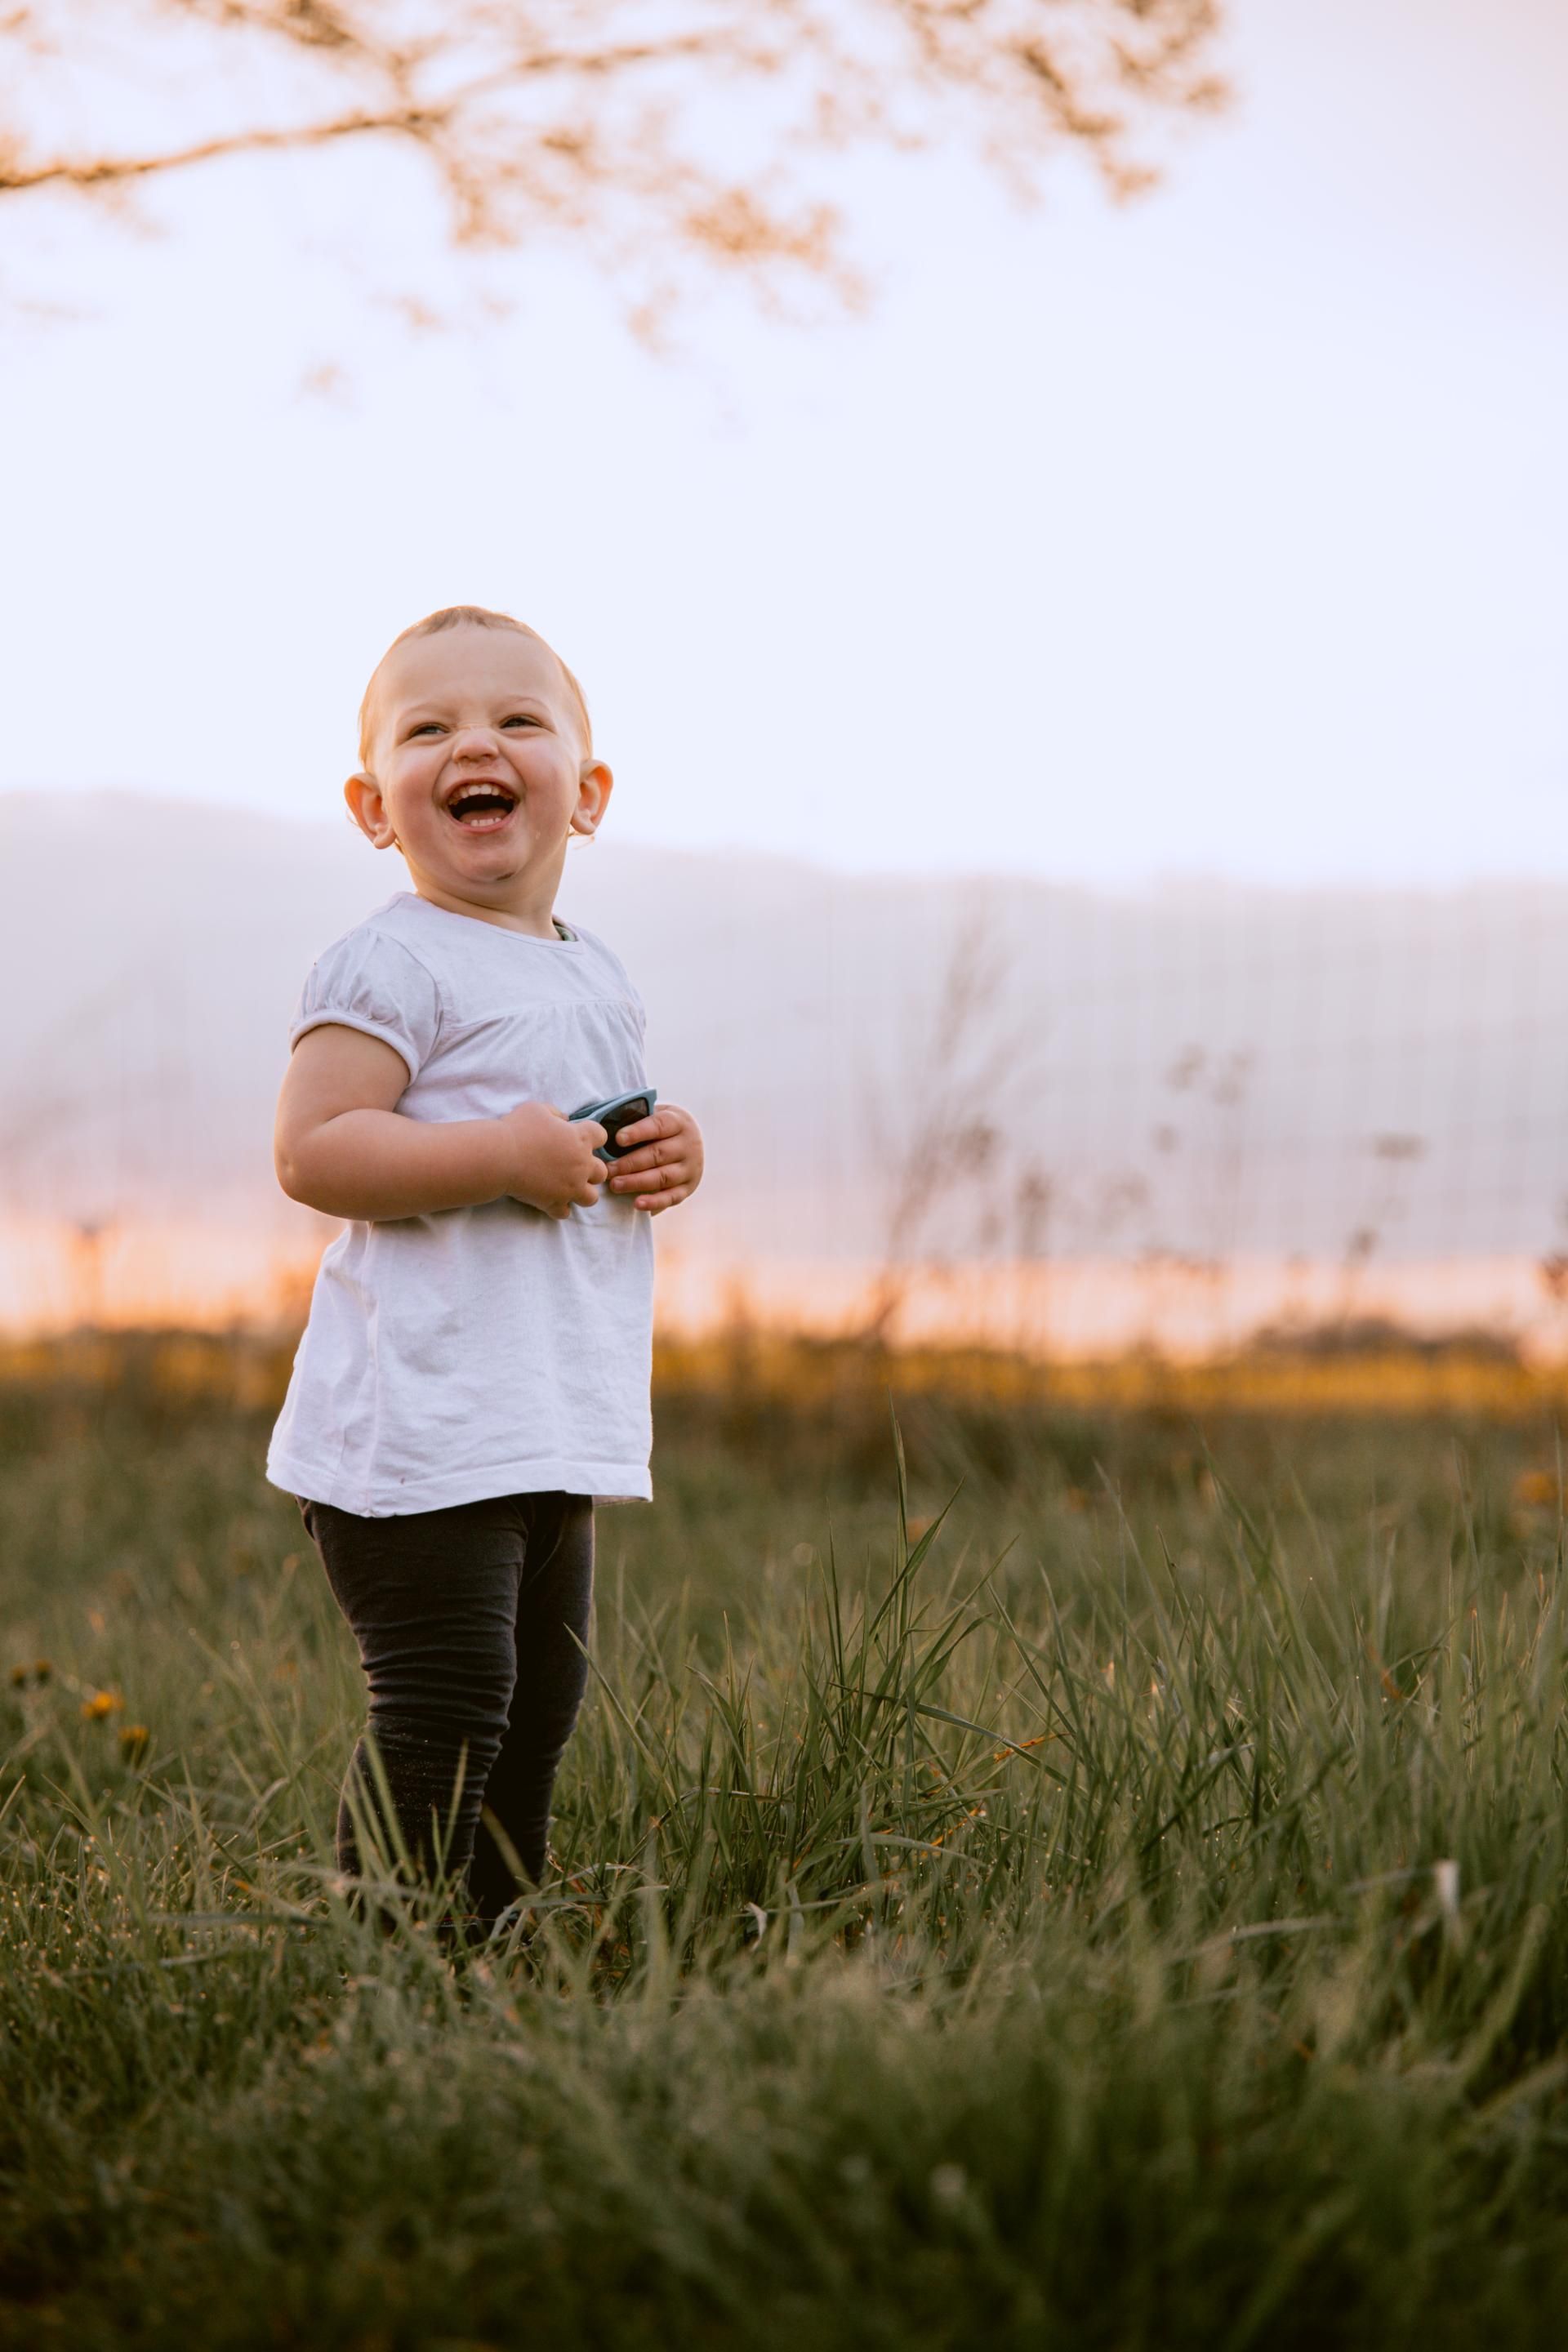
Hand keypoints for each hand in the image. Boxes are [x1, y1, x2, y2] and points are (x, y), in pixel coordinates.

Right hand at [497, 1101, 607, 1219]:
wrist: (501, 1156)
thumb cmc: (518, 1129)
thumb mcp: (538, 1109)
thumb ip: (556, 1113)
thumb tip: (564, 1120)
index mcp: (580, 1139)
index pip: (601, 1136)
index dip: (592, 1136)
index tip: (578, 1137)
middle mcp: (581, 1165)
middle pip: (602, 1172)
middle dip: (591, 1170)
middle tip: (573, 1166)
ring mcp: (570, 1187)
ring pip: (591, 1198)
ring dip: (582, 1193)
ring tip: (567, 1188)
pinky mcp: (554, 1203)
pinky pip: (564, 1213)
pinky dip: (558, 1208)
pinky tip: (549, 1199)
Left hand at [607, 1102, 703, 1213]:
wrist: (689, 1144)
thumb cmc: (659, 1130)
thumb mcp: (653, 1118)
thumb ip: (635, 1120)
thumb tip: (606, 1129)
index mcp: (679, 1122)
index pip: (659, 1125)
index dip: (638, 1132)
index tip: (618, 1138)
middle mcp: (689, 1145)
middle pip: (659, 1154)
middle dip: (631, 1163)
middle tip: (608, 1169)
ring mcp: (690, 1168)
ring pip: (663, 1177)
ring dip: (637, 1182)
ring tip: (615, 1185)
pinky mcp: (688, 1188)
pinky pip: (671, 1197)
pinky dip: (654, 1202)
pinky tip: (636, 1204)